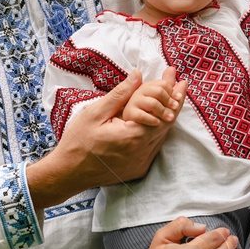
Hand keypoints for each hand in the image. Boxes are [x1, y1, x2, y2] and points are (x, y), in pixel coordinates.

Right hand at [28, 71, 186, 208]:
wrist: (68, 173)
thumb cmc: (78, 141)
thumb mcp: (95, 113)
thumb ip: (120, 94)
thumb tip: (138, 75)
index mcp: (133, 136)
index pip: (163, 113)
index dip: (173, 94)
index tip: (177, 78)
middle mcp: (142, 152)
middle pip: (167, 124)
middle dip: (175, 101)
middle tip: (180, 84)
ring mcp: (142, 163)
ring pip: (162, 136)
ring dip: (167, 116)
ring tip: (174, 98)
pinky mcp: (138, 169)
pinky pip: (154, 147)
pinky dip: (157, 131)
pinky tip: (157, 119)